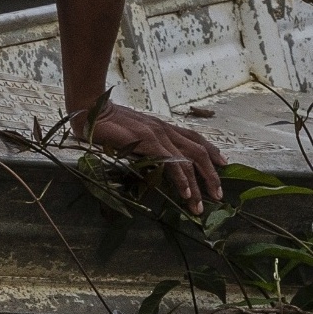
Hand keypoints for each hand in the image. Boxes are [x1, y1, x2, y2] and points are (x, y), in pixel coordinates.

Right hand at [84, 101, 227, 212]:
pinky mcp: (148, 140)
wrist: (89, 109)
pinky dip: (181, 179)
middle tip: (218, 195)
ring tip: (201, 204)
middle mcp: (165, 129)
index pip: (195, 139)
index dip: (212, 151)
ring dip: (199, 184)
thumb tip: (154, 159)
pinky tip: (186, 193)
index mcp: (162, 126)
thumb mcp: (132, 132)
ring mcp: (158, 134)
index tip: (223, 164)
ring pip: (189, 160)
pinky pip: (171, 163)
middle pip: (199, 151)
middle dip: (212, 175)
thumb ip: (146, 143)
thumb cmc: (105, 122)